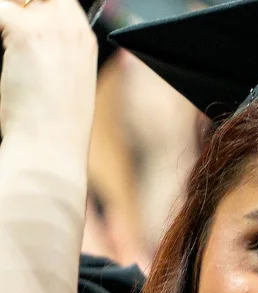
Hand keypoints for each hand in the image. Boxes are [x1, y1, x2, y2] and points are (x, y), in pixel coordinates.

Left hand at [0, 0, 96, 140]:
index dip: (32, 6)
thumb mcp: (62, 81)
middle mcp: (70, 27)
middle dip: (12, 12)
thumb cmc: (52, 125)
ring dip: (3, 20)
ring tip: (3, 51)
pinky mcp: (25, 34)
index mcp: (83, 37)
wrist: (50, 146)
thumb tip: (21, 41)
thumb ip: (51, 51)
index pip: (53, 0)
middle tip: (5, 38)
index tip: (14, 20)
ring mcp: (50, 28)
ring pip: (13, 2)